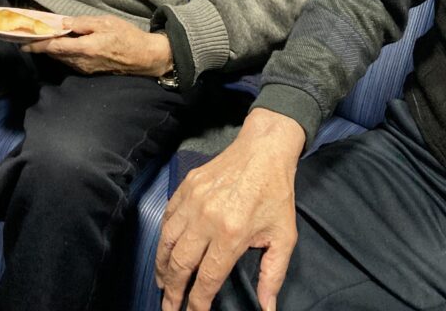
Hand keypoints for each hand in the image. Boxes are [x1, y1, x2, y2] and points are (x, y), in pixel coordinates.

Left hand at [23, 14, 172, 76]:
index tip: (23, 43)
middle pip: (55, 55)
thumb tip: (63, 22)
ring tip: (40, 39)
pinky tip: (60, 45)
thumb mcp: (106, 23)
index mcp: (85, 48)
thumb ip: (83, 23)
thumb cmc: (127, 37)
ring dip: (51, 50)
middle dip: (41, 47)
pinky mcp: (90, 70)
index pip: (55, 47)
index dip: (38, 45)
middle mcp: (82, 62)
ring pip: (62, 59)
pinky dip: (62, 53)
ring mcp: (85, 68)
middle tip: (28, 37)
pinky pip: (70, 61)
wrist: (144, 57)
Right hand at [155, 108, 304, 310]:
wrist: (264, 150)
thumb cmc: (275, 194)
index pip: (206, 279)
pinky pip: (167, 217)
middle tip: (169, 308)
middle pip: (180, 264)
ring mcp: (193, 200)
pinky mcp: (186, 186)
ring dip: (162, 267)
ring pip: (167, 241)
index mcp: (231, 234)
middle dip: (172, 292)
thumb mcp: (284, 237)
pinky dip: (163, 237)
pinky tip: (166, 250)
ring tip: (163, 284)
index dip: (198, 303)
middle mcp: (206, 218)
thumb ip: (273, 275)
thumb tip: (267, 308)